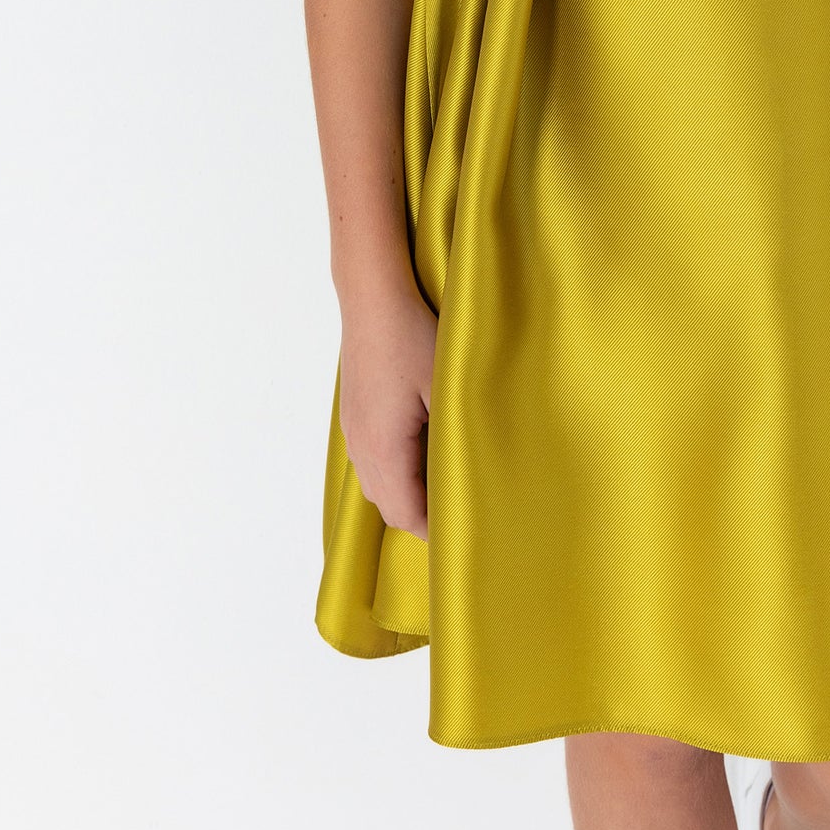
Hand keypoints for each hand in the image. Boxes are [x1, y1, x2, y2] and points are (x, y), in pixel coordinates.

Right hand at [335, 274, 438, 538]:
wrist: (372, 297)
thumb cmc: (412, 337)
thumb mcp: (446, 386)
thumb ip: (456, 434)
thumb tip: (476, 472)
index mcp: (384, 448)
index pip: (406, 513)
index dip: (434, 530)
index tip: (464, 531)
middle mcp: (362, 446)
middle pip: (388, 505)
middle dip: (421, 516)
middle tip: (460, 510)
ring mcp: (353, 429)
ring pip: (376, 483)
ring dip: (406, 493)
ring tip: (444, 484)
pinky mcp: (354, 413)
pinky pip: (370, 459)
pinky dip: (393, 470)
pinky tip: (420, 451)